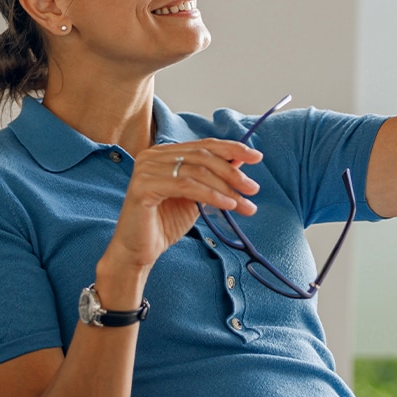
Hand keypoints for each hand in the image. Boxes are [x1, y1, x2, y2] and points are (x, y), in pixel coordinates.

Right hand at [103, 139, 261, 276]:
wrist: (139, 251)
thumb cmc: (165, 223)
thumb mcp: (197, 196)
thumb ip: (214, 177)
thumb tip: (241, 161)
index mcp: (164, 153)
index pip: (204, 145)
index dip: (232, 148)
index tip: (257, 157)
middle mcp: (153, 155)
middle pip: (203, 156)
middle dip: (233, 173)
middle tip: (253, 189)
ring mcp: (146, 169)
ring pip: (197, 171)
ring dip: (226, 187)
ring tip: (244, 203)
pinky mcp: (143, 186)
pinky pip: (186, 186)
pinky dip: (211, 195)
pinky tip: (228, 205)